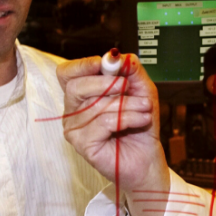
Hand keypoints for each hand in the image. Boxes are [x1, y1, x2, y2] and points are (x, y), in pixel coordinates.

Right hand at [57, 54, 169, 195]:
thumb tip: (120, 56)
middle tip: (129, 86)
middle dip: (107, 83)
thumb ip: (132, 72)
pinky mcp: (83, 144)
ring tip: (145, 109)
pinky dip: (127, 118)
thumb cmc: (141, 127)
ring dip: (127, 104)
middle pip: (76, 86)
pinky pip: (103, 122)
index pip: (67, 73)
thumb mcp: (142, 92)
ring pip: (95, 105)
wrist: (148, 159)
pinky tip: (142, 120)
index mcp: (82, 96)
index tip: (105, 62)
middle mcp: (73, 111)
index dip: (83, 65)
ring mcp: (74, 130)